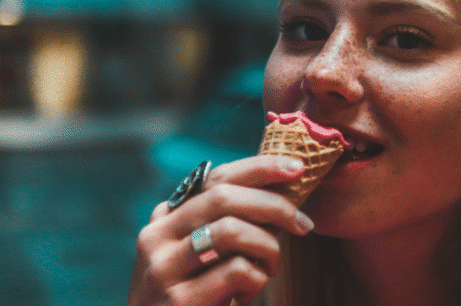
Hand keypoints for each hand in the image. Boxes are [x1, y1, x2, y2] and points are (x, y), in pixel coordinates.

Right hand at [127, 155, 312, 305]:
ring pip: (231, 231)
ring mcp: (164, 268)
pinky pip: (236, 271)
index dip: (259, 168)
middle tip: (303, 225)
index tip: (296, 168)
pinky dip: (257, 280)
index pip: (216, 178)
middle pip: (224, 197)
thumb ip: (231, 224)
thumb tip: (283, 194)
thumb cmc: (196, 297)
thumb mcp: (205, 255)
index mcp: (166, 218)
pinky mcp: (179, 299)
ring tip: (271, 268)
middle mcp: (157, 236)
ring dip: (268, 247)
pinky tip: (248, 295)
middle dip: (274, 205)